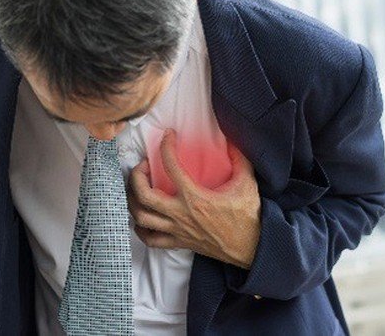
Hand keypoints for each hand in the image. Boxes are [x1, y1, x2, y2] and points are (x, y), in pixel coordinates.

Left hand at [127, 128, 261, 268]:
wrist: (252, 248)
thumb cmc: (249, 217)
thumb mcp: (246, 183)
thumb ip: (239, 159)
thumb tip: (232, 140)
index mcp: (196, 197)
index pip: (172, 166)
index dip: (166, 146)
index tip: (168, 136)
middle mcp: (181, 214)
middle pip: (144, 195)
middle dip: (136, 176)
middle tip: (143, 166)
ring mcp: (177, 230)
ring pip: (141, 217)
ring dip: (133, 200)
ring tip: (137, 188)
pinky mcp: (179, 242)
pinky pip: (150, 239)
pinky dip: (140, 229)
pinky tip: (142, 218)